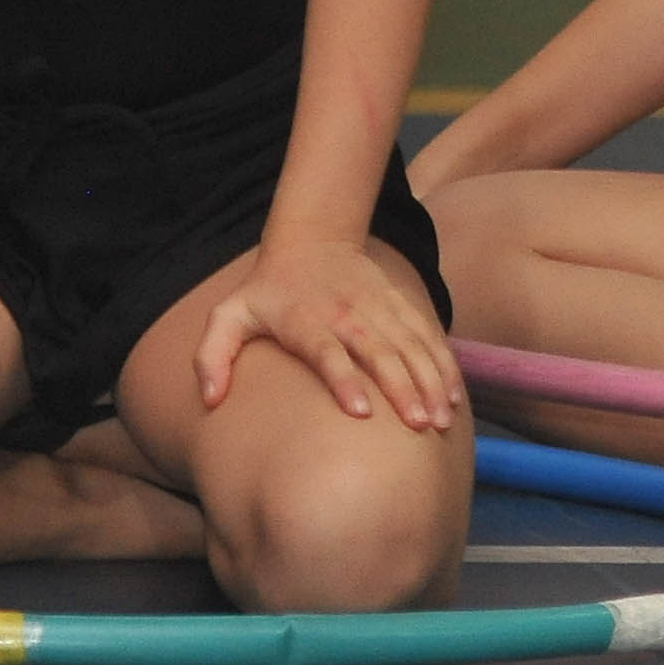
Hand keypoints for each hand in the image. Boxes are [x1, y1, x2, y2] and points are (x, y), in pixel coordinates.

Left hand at [196, 233, 466, 430]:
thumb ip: (212, 356)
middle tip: (420, 426)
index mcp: (305, 322)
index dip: (344, 380)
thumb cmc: (267, 292)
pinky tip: (454, 395)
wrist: (311, 238)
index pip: (327, 352)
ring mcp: (378, 309)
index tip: (363, 412)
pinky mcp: (399, 305)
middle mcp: (347, 315)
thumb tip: (210, 399)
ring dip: (430, 381)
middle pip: (380, 353)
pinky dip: (443, 363)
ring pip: (410, 346)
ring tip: (441, 418)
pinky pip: (426, 336)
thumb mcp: (228, 316)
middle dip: (403, 389)